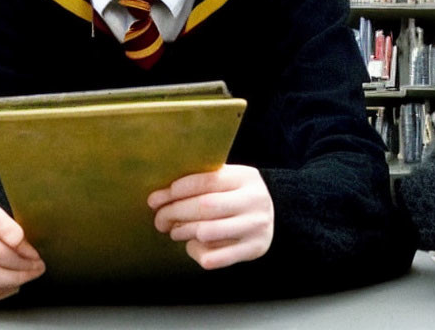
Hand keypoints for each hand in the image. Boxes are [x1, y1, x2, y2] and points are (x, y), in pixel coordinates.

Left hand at [148, 164, 273, 269]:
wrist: (278, 214)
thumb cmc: (237, 196)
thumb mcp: (227, 180)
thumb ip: (200, 182)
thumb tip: (159, 196)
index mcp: (245, 177)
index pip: (204, 181)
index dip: (175, 191)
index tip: (155, 200)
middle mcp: (254, 201)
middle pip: (204, 207)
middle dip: (174, 213)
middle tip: (159, 219)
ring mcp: (257, 227)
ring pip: (207, 232)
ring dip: (183, 232)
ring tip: (174, 231)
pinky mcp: (254, 249)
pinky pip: (216, 257)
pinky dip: (197, 252)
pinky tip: (191, 246)